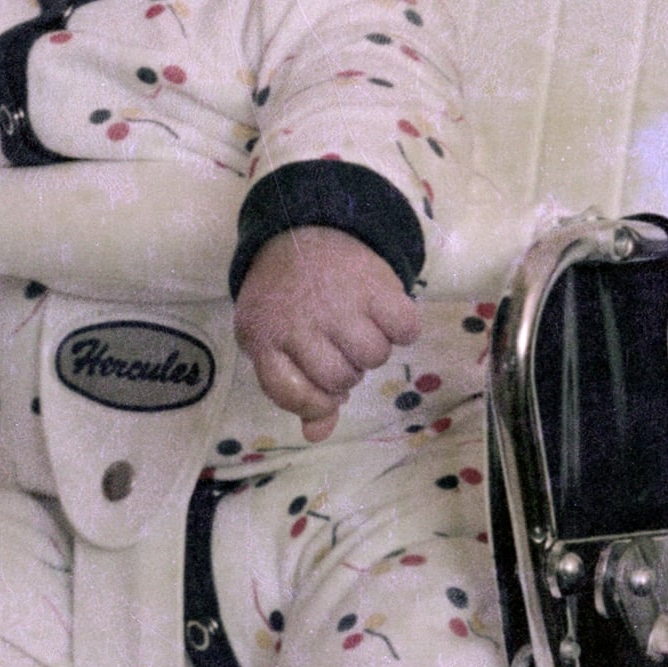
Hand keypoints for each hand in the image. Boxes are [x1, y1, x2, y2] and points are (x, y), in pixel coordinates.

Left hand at [233, 227, 421, 440]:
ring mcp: (336, 302)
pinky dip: (402, 328)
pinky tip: (385, 315)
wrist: (301, 231)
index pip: (293, 394)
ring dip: (373, 350)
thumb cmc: (286, 299)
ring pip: (373, 358)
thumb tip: (316, 435)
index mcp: (263, 337)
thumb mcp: (272, 342)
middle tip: (340, 345)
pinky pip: (405, 330)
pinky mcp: (374, 285)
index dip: (315, 400)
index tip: (323, 387)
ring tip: (359, 326)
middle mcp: (297, 321)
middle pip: (339, 380)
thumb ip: (295, 391)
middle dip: (345, 372)